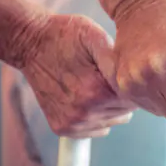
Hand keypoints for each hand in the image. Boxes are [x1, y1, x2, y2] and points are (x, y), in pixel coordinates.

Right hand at [13, 13, 137, 136]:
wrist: (30, 44)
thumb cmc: (65, 36)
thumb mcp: (94, 37)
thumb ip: (117, 60)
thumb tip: (135, 77)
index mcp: (97, 92)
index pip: (134, 99)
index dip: (132, 84)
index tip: (124, 72)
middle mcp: (84, 113)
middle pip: (125, 112)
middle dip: (121, 95)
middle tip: (107, 76)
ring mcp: (72, 123)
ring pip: (111, 122)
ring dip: (109, 107)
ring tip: (95, 84)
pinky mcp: (62, 128)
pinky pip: (94, 130)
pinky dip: (95, 116)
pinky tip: (86, 96)